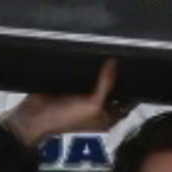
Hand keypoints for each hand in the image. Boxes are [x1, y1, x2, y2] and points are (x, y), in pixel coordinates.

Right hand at [1, 59, 133, 147]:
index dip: (133, 87)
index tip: (138, 70)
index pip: (127, 101)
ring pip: (98, 79)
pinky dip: (86, 67)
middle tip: (125, 56)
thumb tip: (113, 63)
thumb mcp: (92, 105)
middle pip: (113, 88)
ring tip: (109, 51)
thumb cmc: (63, 120)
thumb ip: (106, 84)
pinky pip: (83, 74)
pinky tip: (90, 55)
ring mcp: (83, 96)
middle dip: (117, 75)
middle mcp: (97, 107)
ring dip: (101, 69)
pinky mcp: (71, 86)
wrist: (33, 117)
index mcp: (107, 117)